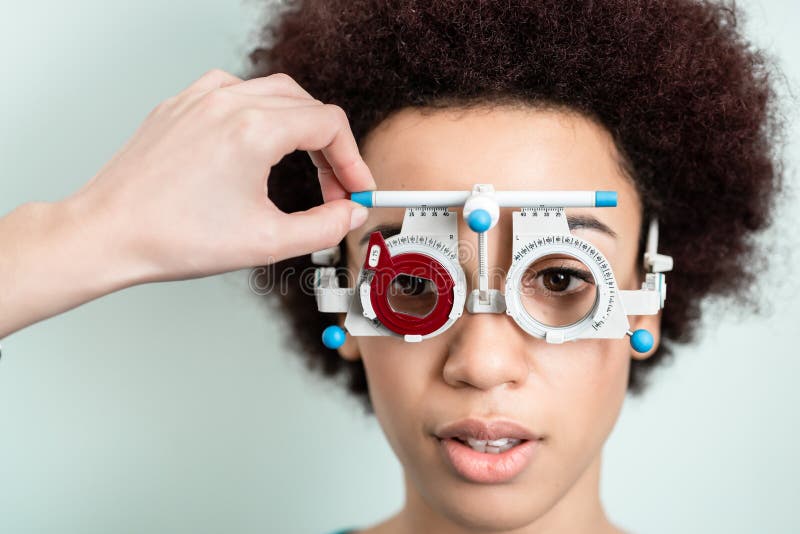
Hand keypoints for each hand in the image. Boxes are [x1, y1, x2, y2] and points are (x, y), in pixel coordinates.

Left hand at [69, 69, 374, 282]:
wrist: (110, 234)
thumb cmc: (174, 237)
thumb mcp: (267, 241)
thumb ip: (324, 227)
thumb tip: (349, 215)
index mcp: (253, 130)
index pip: (329, 125)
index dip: (353, 160)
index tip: (356, 189)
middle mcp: (227, 103)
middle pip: (307, 106)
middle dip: (330, 147)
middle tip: (334, 186)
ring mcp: (199, 99)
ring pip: (273, 92)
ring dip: (298, 125)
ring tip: (302, 162)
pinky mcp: (179, 106)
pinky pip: (234, 93)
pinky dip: (259, 114)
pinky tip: (257, 142)